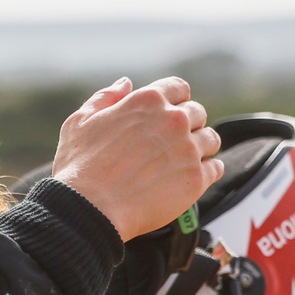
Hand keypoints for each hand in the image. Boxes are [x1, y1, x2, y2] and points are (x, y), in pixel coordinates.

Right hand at [52, 77, 224, 240]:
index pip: (179, 88)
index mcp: (147, 101)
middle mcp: (173, 120)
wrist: (87, 209)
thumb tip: (126, 84)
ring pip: (210, 139)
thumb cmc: (78, 168)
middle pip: (197, 113)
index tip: (168, 115)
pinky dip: (207, 171)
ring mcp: (188, 149)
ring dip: (199, 148)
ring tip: (179, 163)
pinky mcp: (196, 178)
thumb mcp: (79, 123)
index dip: (175, 100)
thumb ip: (104, 98)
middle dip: (187, 125)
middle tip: (170, 144)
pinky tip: (189, 178)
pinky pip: (215, 167)